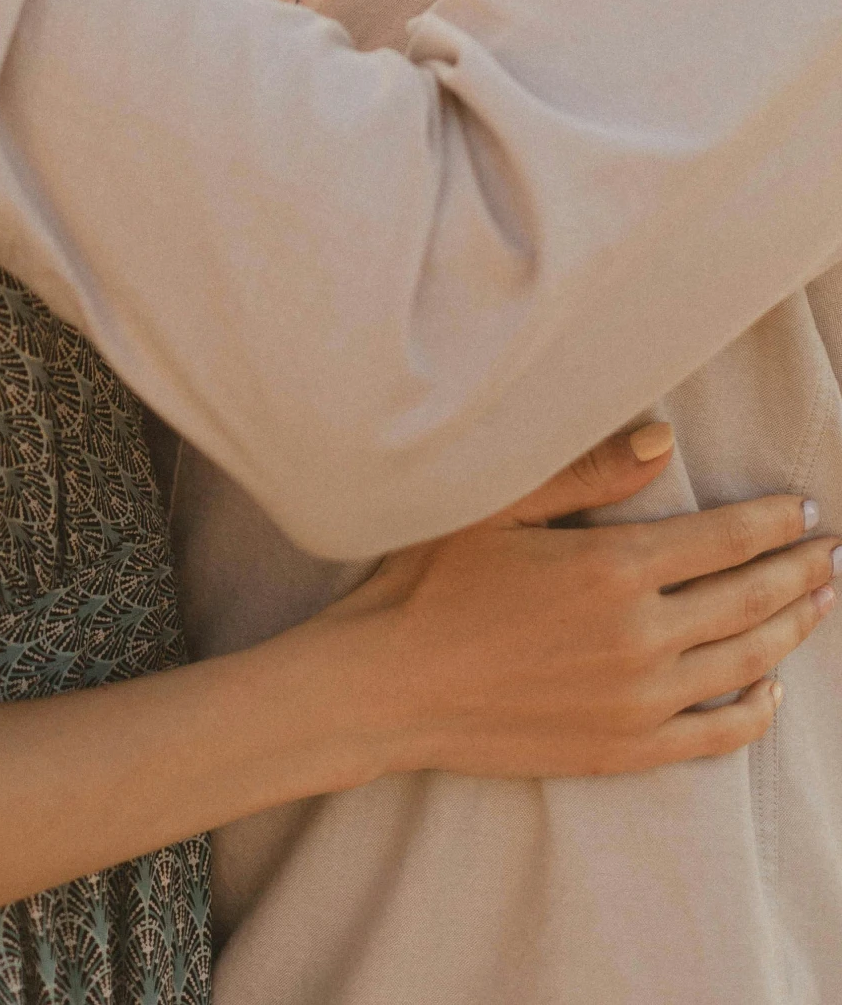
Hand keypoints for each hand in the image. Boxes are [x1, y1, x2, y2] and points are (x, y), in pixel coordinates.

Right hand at [317, 425, 836, 782]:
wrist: (389, 684)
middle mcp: (640, 636)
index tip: (806, 508)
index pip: (724, 538)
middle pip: (749, 598)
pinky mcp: (625, 748)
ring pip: (746, 662)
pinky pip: (717, 733)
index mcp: (612, 567)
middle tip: (835, 553)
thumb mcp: (499, 506)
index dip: (774, 522)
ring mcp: (639, 699)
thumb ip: (587, 472)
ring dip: (793, 630)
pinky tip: (772, 689)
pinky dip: (757, 709)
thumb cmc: (431, 581)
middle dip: (802, 571)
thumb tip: (664, 438)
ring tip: (821, 604)